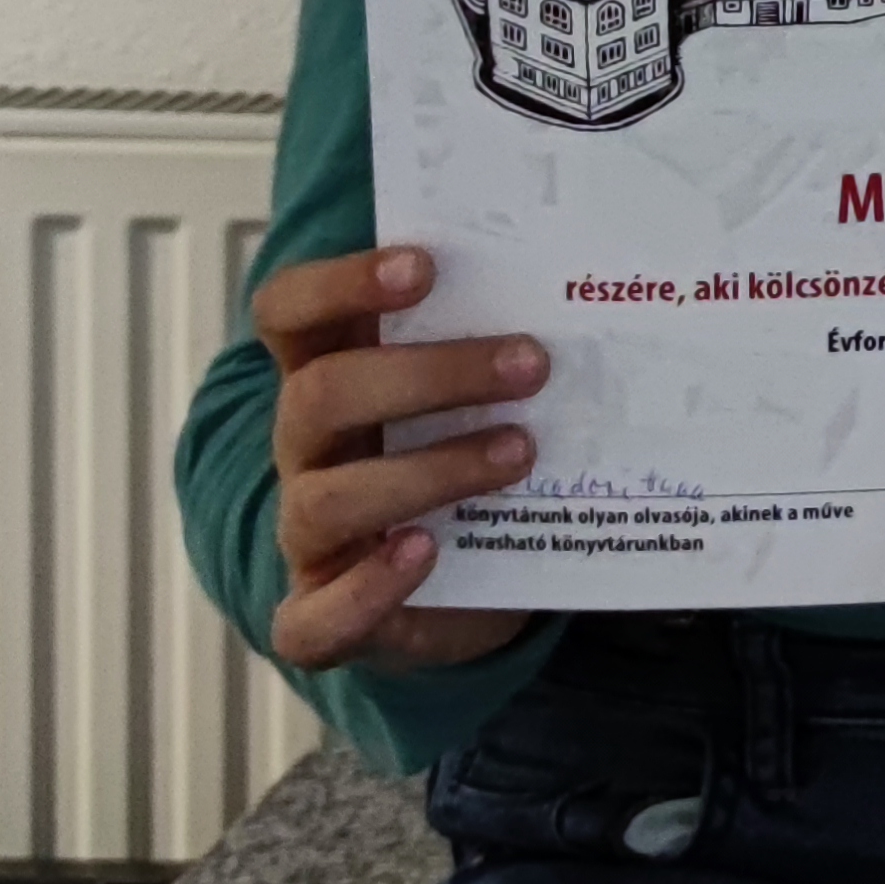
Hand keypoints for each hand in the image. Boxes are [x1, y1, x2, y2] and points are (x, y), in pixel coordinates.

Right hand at [253, 244, 543, 673]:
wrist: (461, 591)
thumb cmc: (463, 463)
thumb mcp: (472, 399)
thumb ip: (497, 350)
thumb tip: (594, 295)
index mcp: (327, 375)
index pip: (290, 312)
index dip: (340, 284)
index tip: (425, 266)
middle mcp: (305, 449)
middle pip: (322, 394)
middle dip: (429, 374)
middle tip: (531, 364)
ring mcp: (307, 534)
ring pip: (329, 497)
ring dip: (431, 471)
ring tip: (520, 452)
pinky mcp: (320, 616)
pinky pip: (315, 617)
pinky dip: (369, 587)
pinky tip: (428, 552)